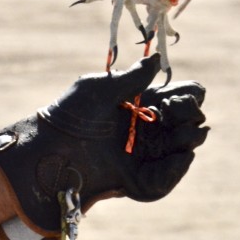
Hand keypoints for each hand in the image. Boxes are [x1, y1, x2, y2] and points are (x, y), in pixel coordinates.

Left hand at [0, 55, 207, 239]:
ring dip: (188, 139)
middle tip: (182, 112)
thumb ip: (132, 77)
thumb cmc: (69, 115)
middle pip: (186, 121)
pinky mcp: (138, 181)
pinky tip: (183, 156)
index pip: (177, 97)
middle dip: (191, 116)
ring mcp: (143, 156)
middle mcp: (145, 129)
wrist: (49, 152)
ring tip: (186, 134)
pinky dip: (177, 169)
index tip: (186, 94)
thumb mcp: (101, 89)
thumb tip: (158, 59)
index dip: (187, 95)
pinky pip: (165, 179)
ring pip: (182, 148)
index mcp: (138, 103)